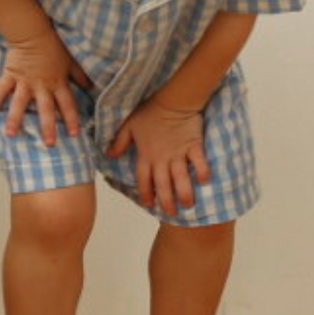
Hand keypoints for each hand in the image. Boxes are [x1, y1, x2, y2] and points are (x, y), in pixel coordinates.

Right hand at [0, 28, 91, 145]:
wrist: (33, 32)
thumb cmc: (53, 45)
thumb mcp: (70, 61)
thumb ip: (79, 75)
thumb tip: (91, 87)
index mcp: (58, 83)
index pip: (67, 104)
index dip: (71, 119)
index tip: (74, 134)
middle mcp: (42, 86)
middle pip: (46, 109)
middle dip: (48, 127)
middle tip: (49, 144)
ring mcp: (25, 82)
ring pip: (20, 103)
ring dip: (16, 119)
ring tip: (11, 134)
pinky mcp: (11, 75)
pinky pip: (2, 89)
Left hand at [107, 98, 210, 216]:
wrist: (172, 100)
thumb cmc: (150, 112)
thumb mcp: (129, 126)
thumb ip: (120, 142)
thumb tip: (109, 155)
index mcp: (146, 155)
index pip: (144, 179)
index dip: (145, 193)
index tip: (149, 204)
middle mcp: (162, 158)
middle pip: (163, 185)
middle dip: (166, 201)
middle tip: (171, 213)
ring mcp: (179, 153)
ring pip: (181, 178)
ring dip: (184, 193)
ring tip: (188, 205)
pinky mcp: (194, 146)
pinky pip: (200, 162)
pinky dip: (202, 172)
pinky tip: (204, 181)